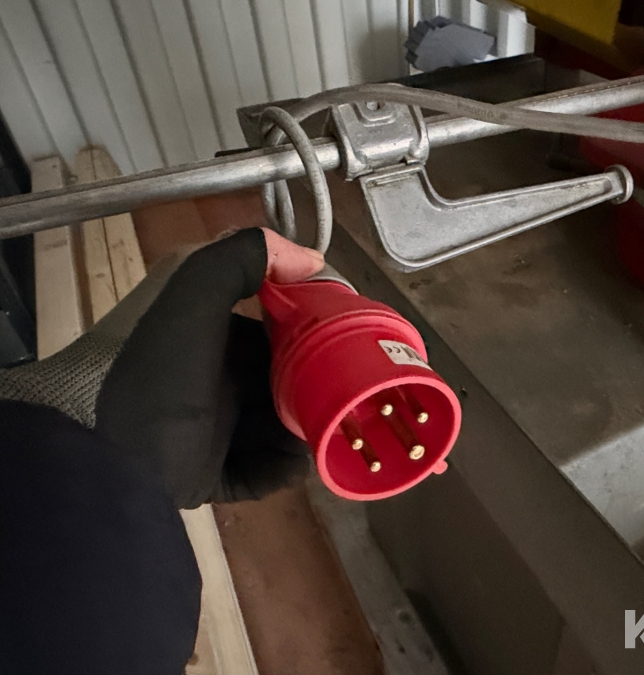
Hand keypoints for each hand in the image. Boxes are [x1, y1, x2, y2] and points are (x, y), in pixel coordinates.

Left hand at [0, 228, 323, 508]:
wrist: (103, 452)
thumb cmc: (155, 368)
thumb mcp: (191, 293)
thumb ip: (243, 256)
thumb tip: (311, 260)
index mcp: (209, 334)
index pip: (274, 327)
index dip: (309, 328)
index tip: (343, 337)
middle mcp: (213, 378)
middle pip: (283, 380)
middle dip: (315, 386)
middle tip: (344, 393)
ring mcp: (211, 429)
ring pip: (278, 428)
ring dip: (305, 430)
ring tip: (327, 433)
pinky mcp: (210, 474)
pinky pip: (260, 472)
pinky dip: (281, 469)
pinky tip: (295, 463)